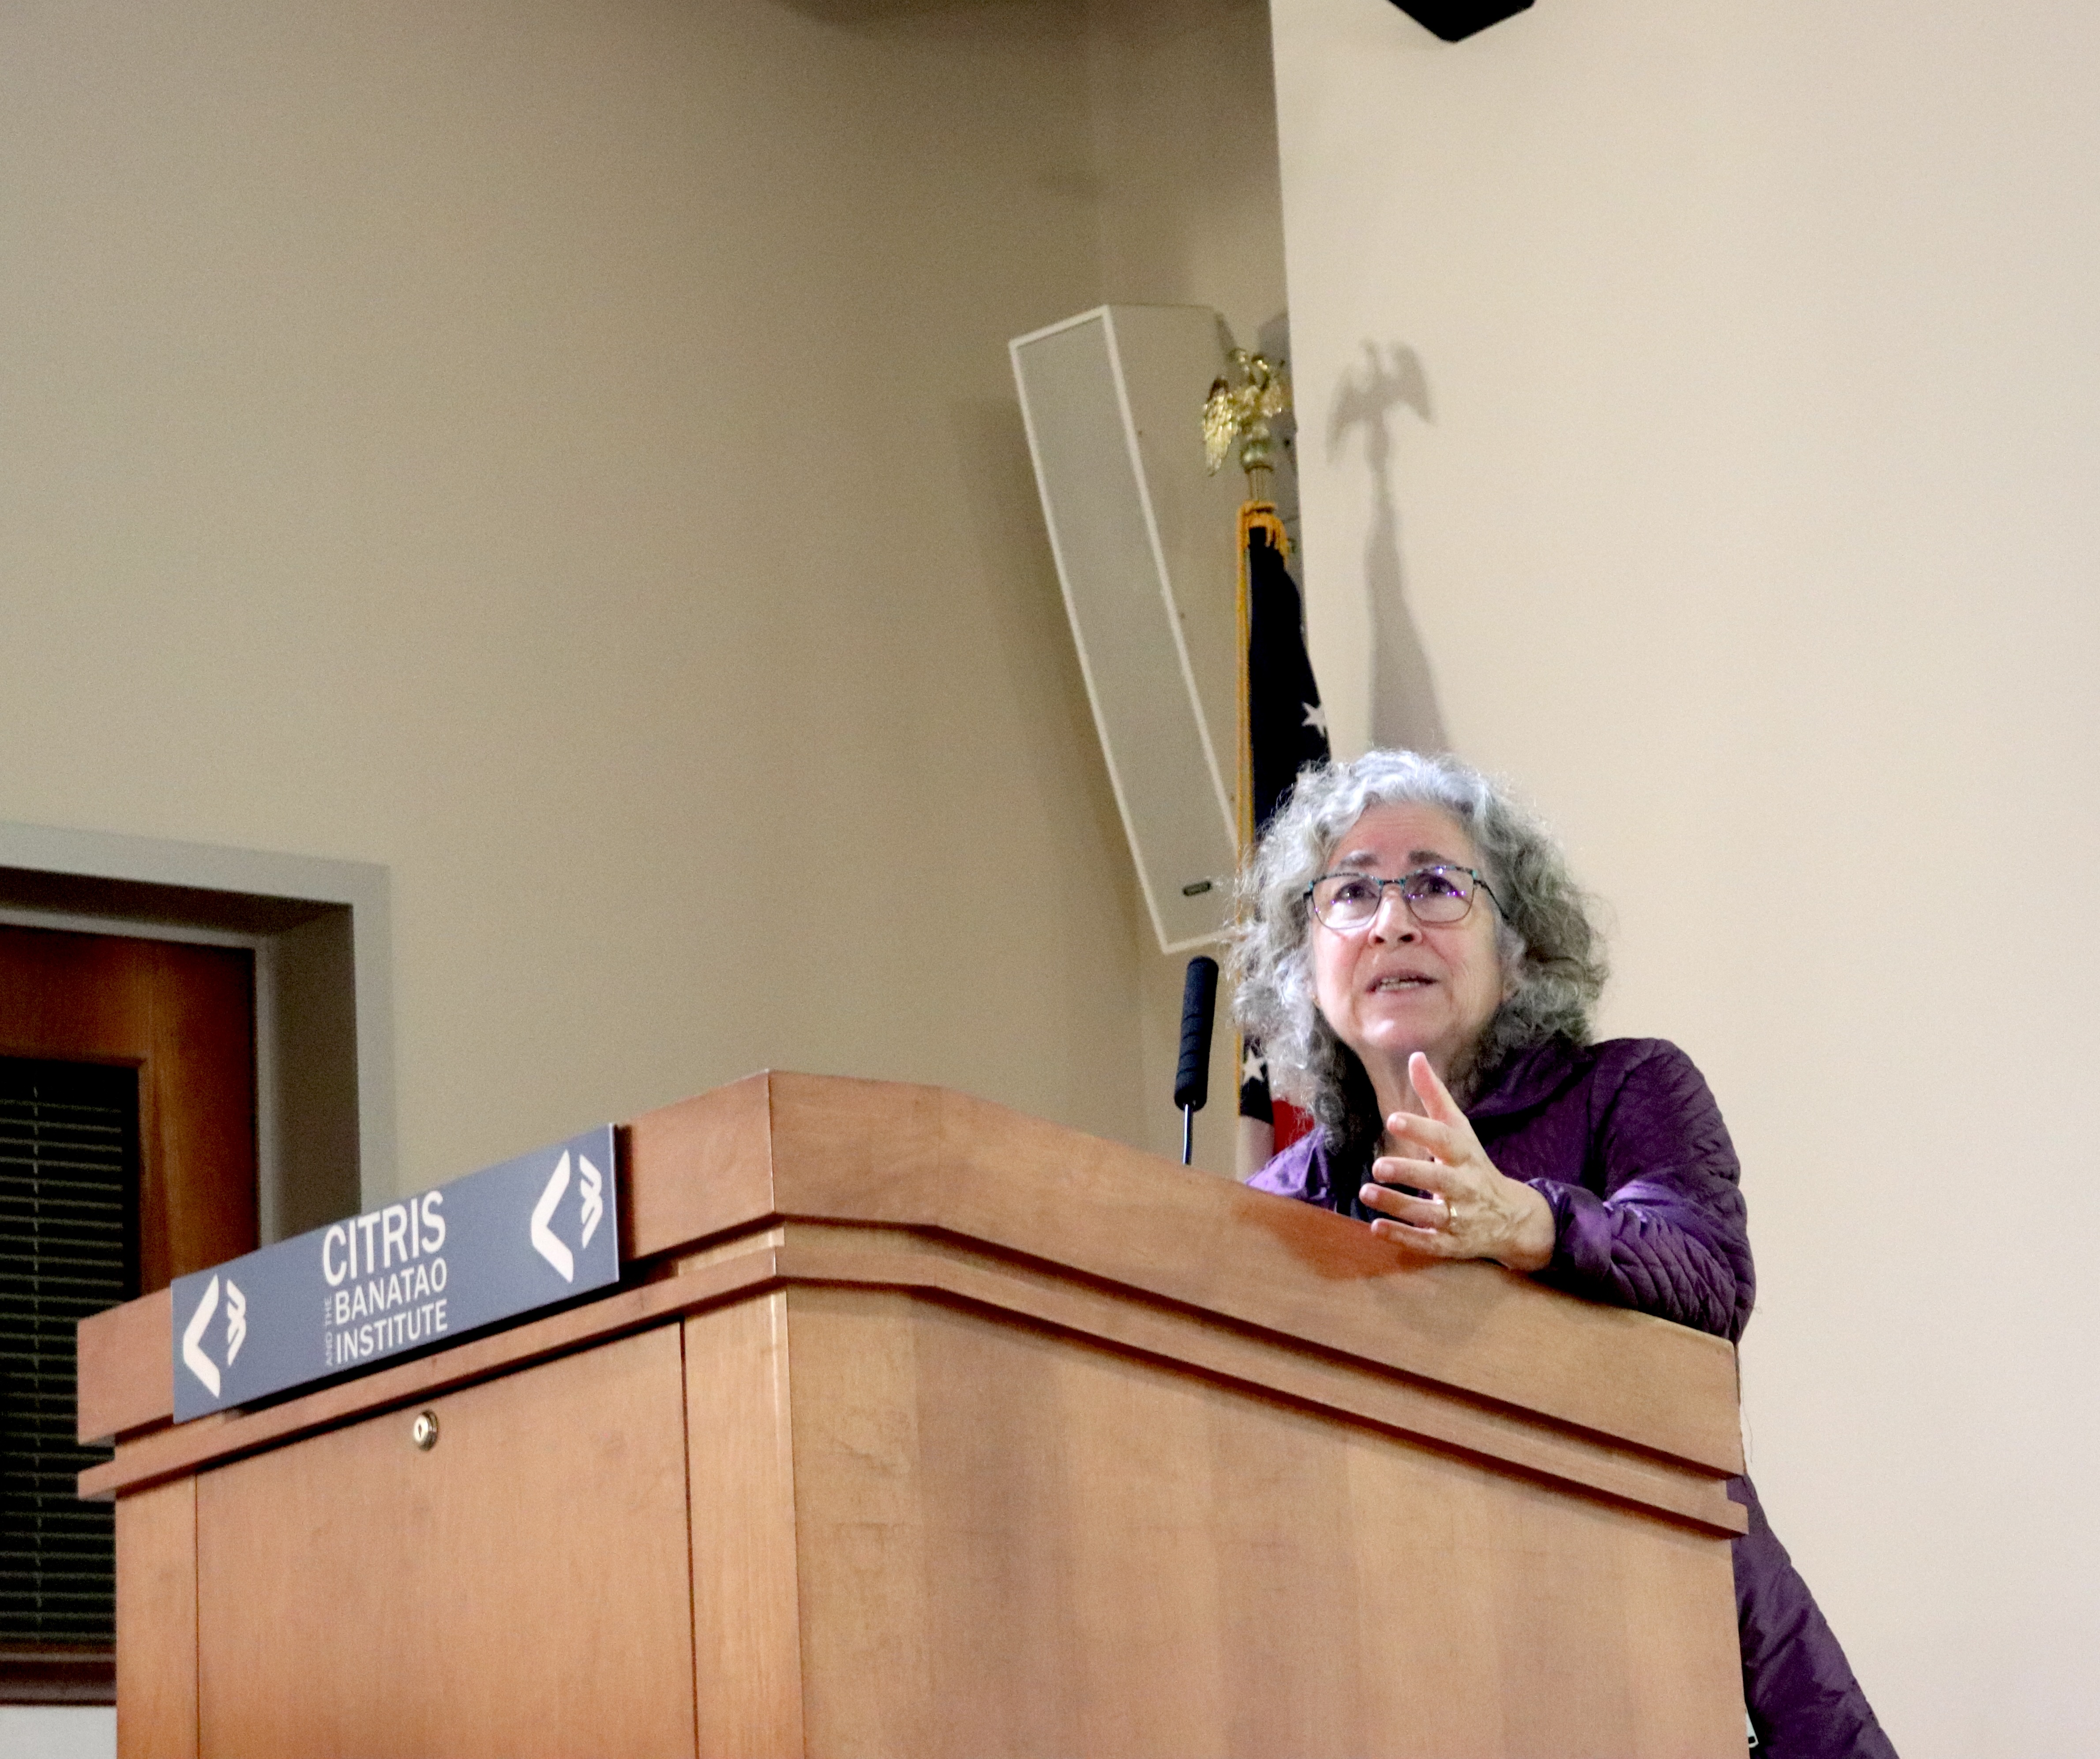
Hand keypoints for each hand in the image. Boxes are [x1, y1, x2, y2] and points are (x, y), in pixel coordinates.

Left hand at [1359, 1053, 1555, 1272]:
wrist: (1513, 1218)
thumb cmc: (1474, 1165)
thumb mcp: (1460, 1130)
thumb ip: (1435, 1096)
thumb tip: (1416, 1057)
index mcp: (1465, 1155)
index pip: (1445, 1140)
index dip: (1421, 1130)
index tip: (1394, 1119)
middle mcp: (1464, 1186)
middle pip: (1439, 1179)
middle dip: (1409, 1172)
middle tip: (1378, 1166)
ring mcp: (1459, 1217)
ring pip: (1429, 1213)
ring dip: (1397, 1204)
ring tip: (1366, 1192)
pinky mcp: (1450, 1243)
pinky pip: (1426, 1241)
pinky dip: (1402, 1236)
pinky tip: (1376, 1227)